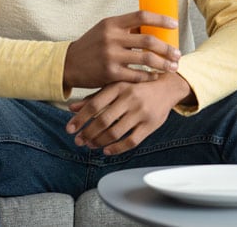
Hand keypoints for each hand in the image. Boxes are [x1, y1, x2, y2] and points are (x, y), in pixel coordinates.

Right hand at [63, 11, 180, 90]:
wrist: (69, 64)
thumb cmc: (92, 45)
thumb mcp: (105, 30)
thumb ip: (125, 28)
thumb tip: (153, 26)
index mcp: (112, 23)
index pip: (142, 16)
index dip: (161, 19)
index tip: (174, 25)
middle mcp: (112, 37)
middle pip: (148, 40)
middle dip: (167, 48)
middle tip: (178, 53)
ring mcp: (111, 56)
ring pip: (146, 59)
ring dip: (163, 64)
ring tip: (173, 66)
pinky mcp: (110, 73)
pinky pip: (136, 75)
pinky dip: (149, 76)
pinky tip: (156, 77)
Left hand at [66, 73, 190, 154]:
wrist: (167, 86)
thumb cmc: (137, 86)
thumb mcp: (116, 86)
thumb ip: (95, 97)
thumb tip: (72, 108)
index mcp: (119, 86)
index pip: (94, 104)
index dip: (80, 118)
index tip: (69, 128)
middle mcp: (130, 98)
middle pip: (103, 120)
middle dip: (87, 133)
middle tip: (78, 140)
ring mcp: (141, 112)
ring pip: (115, 132)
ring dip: (99, 142)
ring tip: (91, 145)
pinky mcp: (150, 124)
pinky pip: (131, 141)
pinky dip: (117, 148)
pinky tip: (107, 150)